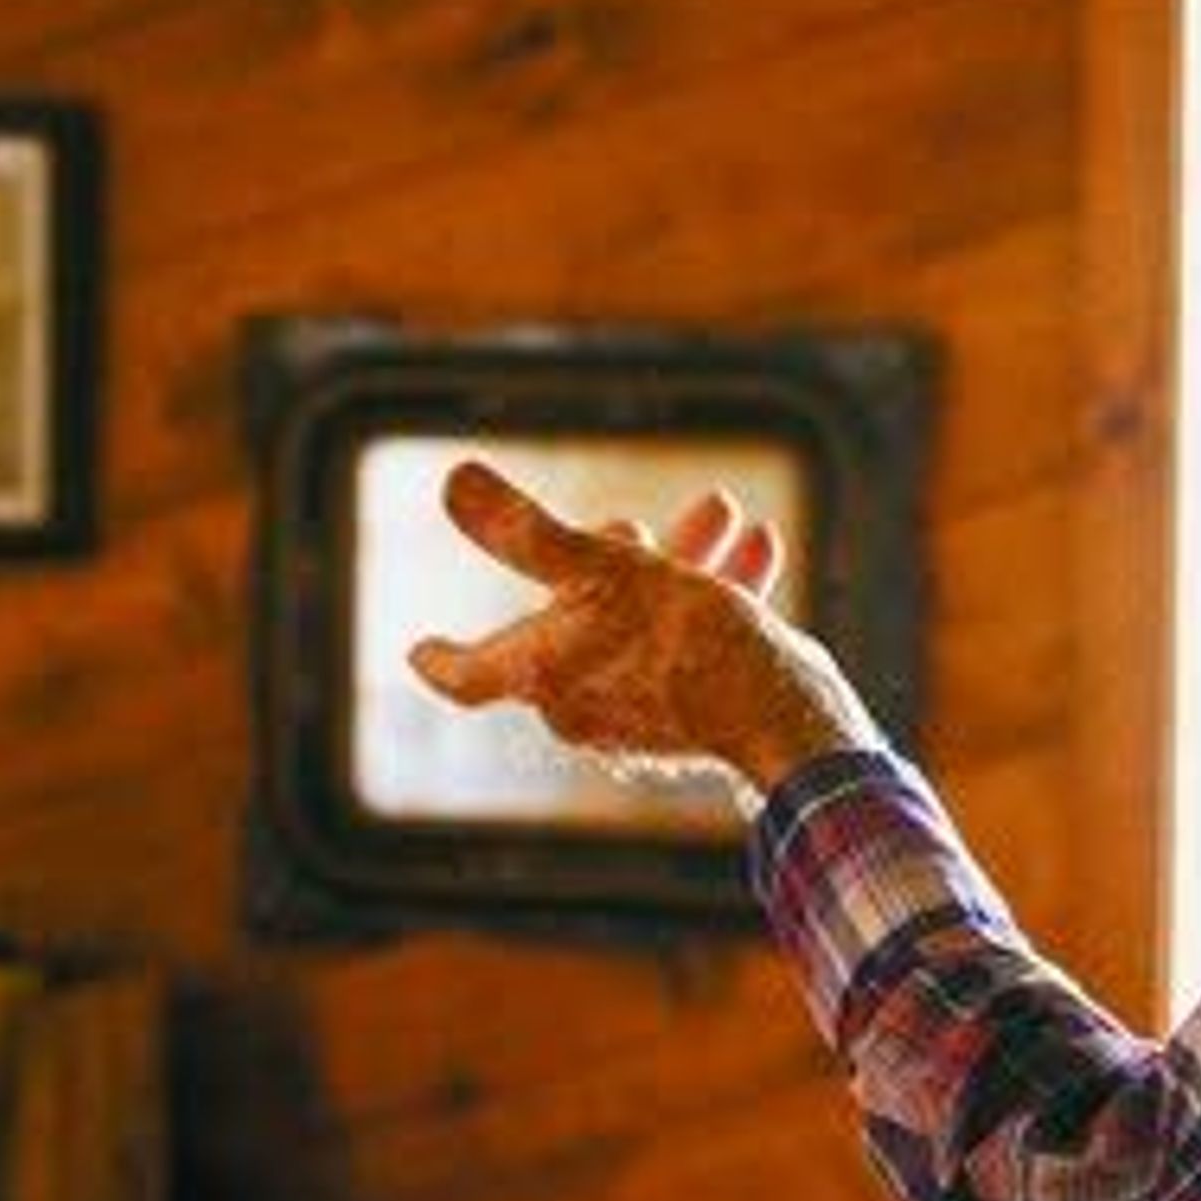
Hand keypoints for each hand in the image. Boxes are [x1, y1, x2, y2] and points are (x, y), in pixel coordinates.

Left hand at [405, 458, 883, 795]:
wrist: (784, 716)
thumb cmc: (683, 644)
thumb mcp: (601, 567)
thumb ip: (523, 530)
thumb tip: (453, 484)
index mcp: (544, 677)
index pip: (469, 676)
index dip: (442, 657)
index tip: (417, 650)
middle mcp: (584, 706)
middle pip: (574, 621)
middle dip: (610, 558)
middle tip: (635, 525)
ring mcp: (642, 716)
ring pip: (645, 622)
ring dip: (680, 563)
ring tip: (724, 513)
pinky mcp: (698, 714)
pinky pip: (692, 645)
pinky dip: (716, 595)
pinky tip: (757, 546)